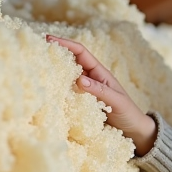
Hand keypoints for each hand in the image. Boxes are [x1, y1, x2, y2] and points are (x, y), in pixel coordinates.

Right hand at [45, 35, 156, 155]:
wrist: (134, 131)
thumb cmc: (128, 113)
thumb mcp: (117, 101)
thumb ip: (100, 91)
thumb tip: (79, 80)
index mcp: (100, 73)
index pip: (81, 53)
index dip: (66, 44)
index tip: (49, 39)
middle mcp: (90, 79)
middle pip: (70, 62)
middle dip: (55, 54)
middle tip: (36, 50)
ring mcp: (84, 92)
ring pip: (66, 78)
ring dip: (54, 72)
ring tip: (37, 67)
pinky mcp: (81, 105)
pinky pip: (67, 94)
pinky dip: (57, 90)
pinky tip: (46, 90)